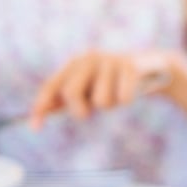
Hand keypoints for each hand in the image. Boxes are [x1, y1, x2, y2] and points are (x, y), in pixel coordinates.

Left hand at [29, 49, 173, 127]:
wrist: (152, 67)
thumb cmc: (114, 82)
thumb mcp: (88, 90)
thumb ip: (63, 101)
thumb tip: (35, 117)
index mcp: (75, 63)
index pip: (51, 86)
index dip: (40, 107)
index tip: (35, 128)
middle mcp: (89, 58)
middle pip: (71, 93)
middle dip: (80, 110)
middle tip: (90, 112)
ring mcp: (110, 60)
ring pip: (101, 100)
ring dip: (111, 105)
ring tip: (118, 94)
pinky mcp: (130, 66)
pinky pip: (123, 98)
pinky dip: (127, 100)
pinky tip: (133, 91)